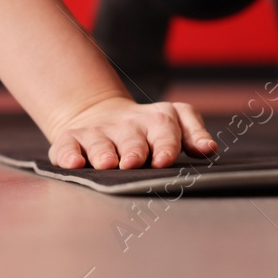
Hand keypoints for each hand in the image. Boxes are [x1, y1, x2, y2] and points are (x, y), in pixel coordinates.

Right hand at [47, 95, 217, 169]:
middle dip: (135, 150)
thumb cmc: (148, 131)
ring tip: (107, 163)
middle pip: (134, 138)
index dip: (167, 145)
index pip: (168, 130)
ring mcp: (99, 131)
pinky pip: (67, 146)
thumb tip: (209, 149)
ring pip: (100, 141)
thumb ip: (194, 136)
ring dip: (103, 152)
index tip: (165, 160)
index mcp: (160, 119)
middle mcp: (129, 124)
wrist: (100, 114)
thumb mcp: (175, 125)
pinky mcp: (71, 138)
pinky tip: (73, 163)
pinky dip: (68, 155)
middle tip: (134, 162)